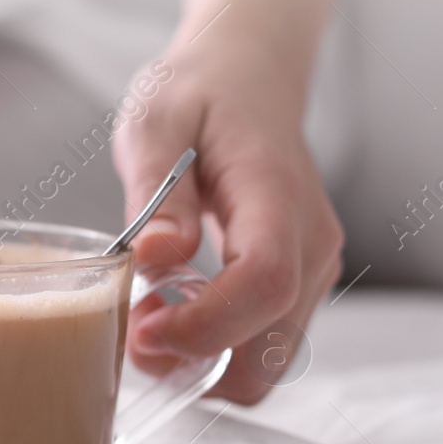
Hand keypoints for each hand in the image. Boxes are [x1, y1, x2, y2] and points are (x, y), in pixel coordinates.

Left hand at [112, 39, 343, 404]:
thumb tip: (157, 254)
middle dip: (198, 363)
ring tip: (144, 317)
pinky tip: (169, 313)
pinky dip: (215, 351)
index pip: (264, 283)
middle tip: (132, 330)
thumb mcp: (155, 122)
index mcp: (276, 197)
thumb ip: (157, 190)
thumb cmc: (197, 95)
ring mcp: (309, 268)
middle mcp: (309, 243)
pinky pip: (261, 345)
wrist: (246, 80)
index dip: (205, 324)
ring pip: (268, 361)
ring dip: (204, 364)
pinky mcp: (294, 282)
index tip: (143, 328)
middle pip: (271, 347)